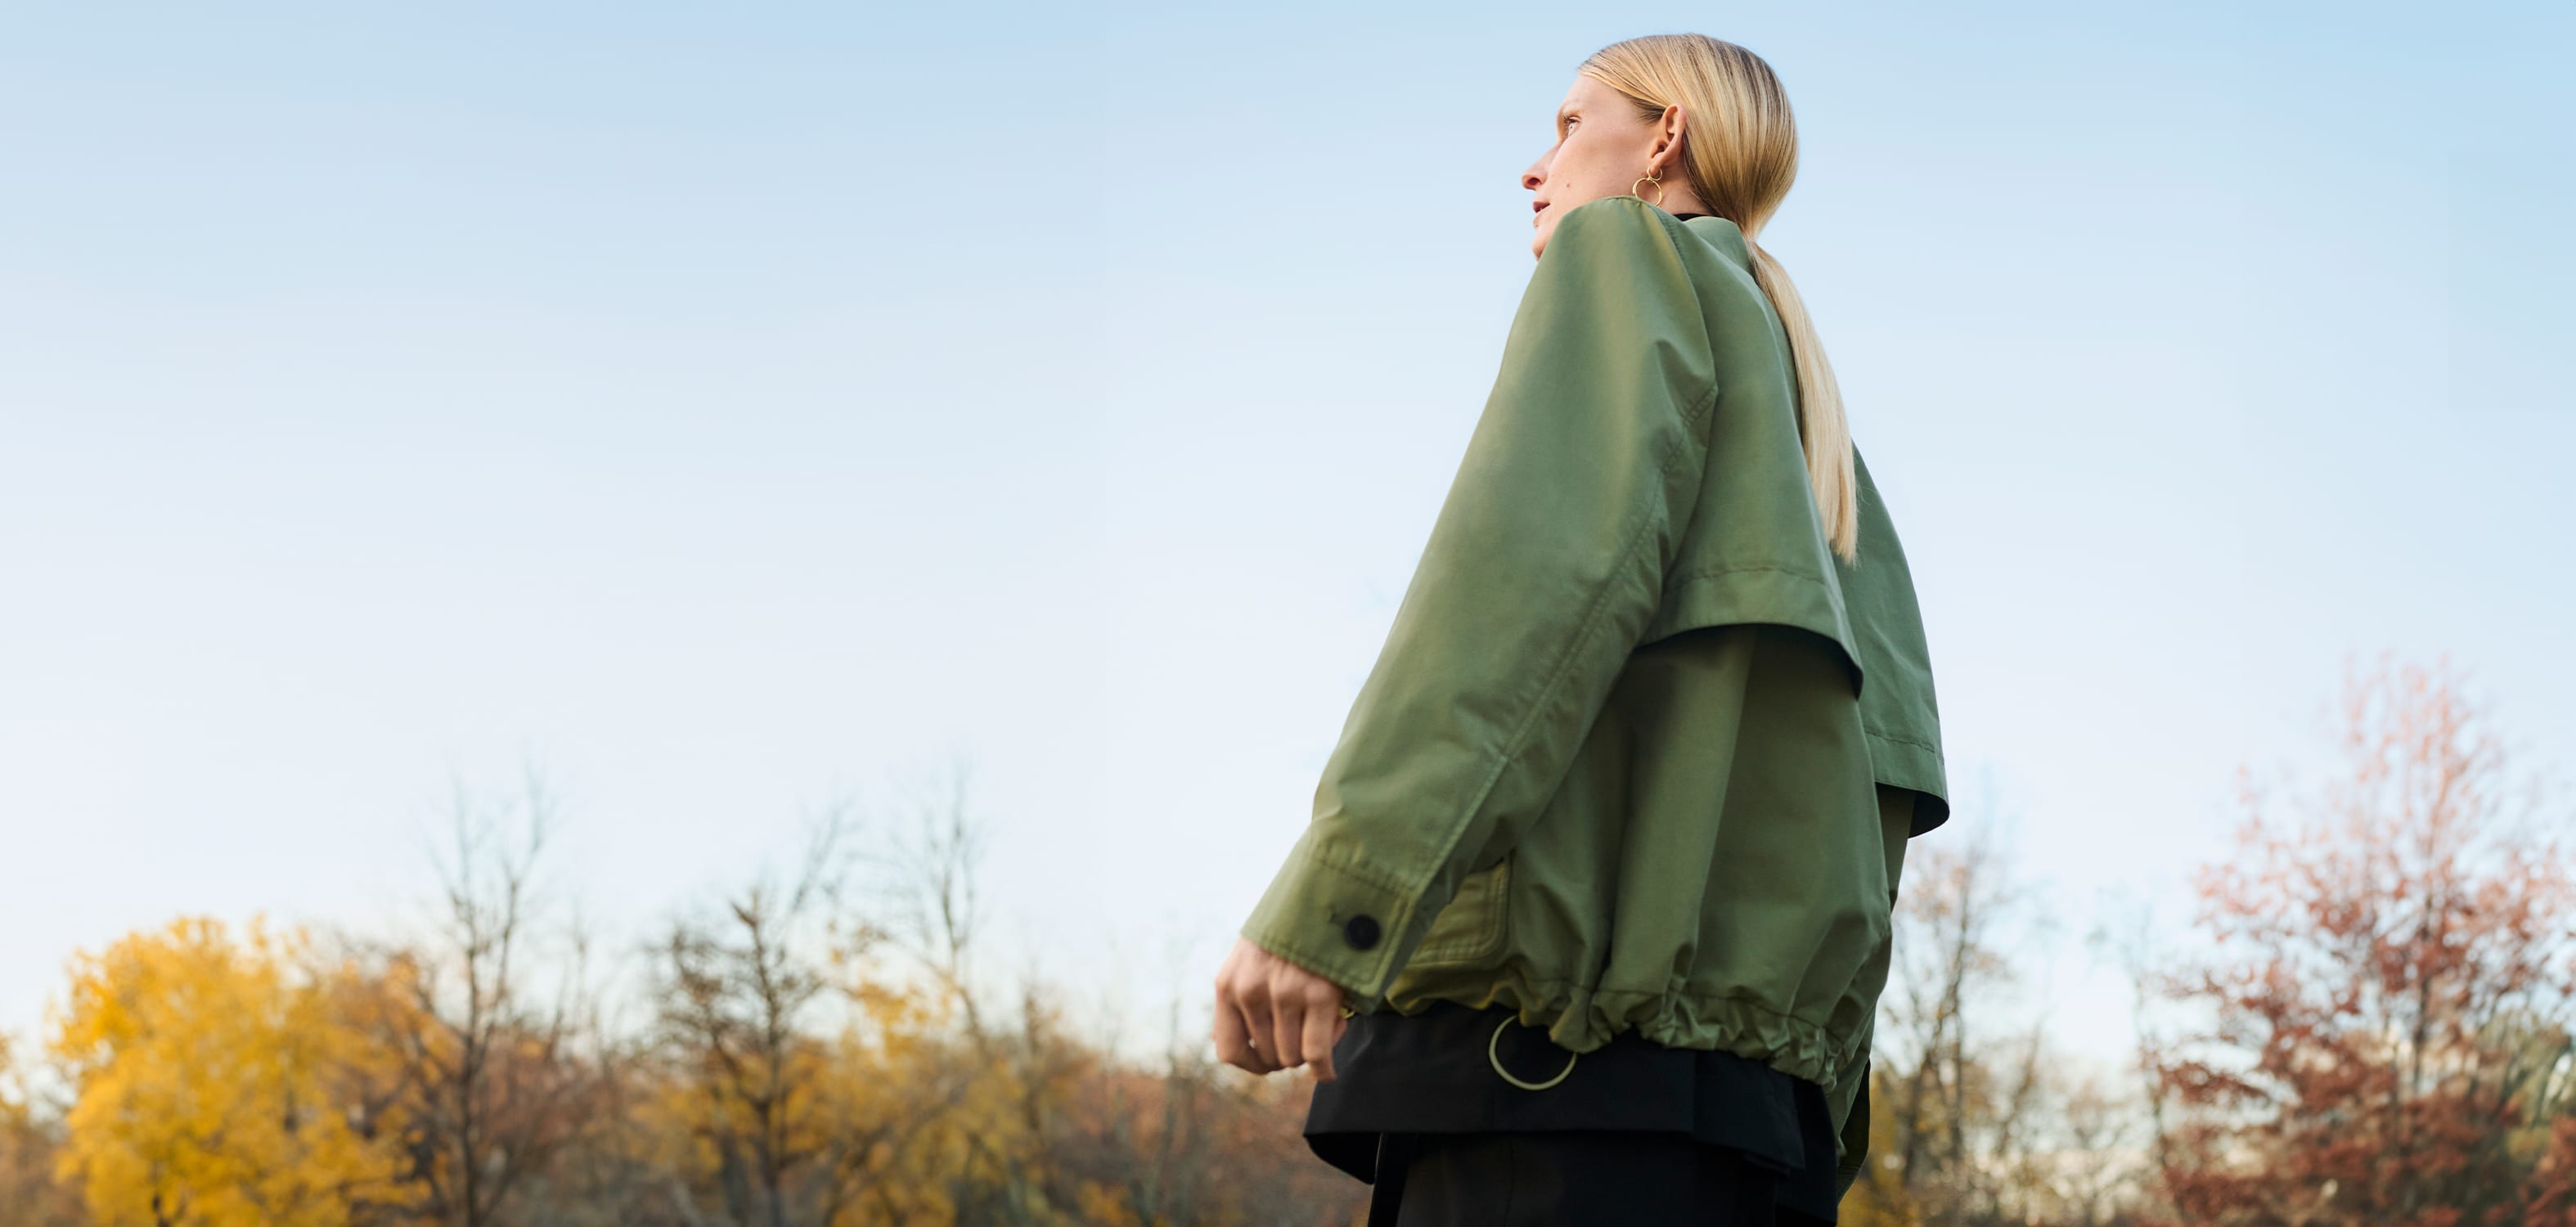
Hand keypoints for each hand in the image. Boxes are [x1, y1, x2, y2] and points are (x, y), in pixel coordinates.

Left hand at [1212, 936, 1350, 1079]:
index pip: (1229, 1050)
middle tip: (1306, 1034)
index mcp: (1227, 983)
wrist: (1325, 894)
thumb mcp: (1249, 958)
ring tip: (1322, 1026)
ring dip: (1309, 1054)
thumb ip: (1238, 996)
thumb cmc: (1289, 933)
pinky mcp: (1320, 994)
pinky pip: (1316, 1053)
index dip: (1253, 1064)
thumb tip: (1222, 1046)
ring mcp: (1285, 993)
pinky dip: (1324, 1068)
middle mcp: (1251, 991)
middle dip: (1288, 1055)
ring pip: (1293, 1057)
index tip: (1270, 1061)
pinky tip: (1329, 1070)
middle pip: (1268, 1056)